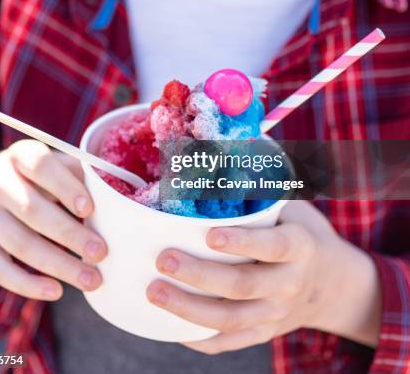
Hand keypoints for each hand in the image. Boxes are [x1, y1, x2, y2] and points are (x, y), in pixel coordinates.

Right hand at [0, 139, 106, 299]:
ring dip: (58, 265)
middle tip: (101, 252)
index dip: (65, 188)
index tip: (89, 210)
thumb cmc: (39, 178)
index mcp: (20, 156)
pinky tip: (57, 291)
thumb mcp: (57, 166)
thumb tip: (119, 196)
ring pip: (19, 244)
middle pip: (32, 211)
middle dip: (70, 235)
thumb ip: (83, 177)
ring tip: (91, 279)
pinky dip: (28, 284)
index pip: (41, 167)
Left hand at [146, 201, 380, 353]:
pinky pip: (230, 341)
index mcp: (299, 247)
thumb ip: (263, 186)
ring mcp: (276, 314)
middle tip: (163, 260)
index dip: (242, 243)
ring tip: (153, 291)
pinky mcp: (263, 332)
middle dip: (200, 275)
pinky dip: (200, 338)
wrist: (331, 284)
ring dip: (189, 308)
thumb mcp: (293, 206)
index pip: (272, 246)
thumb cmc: (299, 232)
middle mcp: (289, 284)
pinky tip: (168, 326)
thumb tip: (224, 144)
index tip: (209, 236)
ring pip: (231, 319)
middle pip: (243, 286)